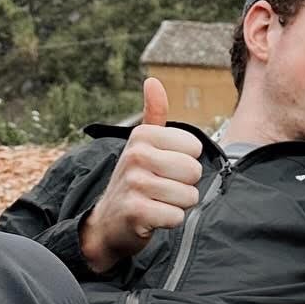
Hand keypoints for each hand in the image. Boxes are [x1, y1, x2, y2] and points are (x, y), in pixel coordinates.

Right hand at [79, 77, 203, 272]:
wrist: (109, 223)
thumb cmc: (134, 182)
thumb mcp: (141, 145)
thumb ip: (153, 115)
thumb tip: (153, 80)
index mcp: (142, 136)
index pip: (195, 148)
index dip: (186, 164)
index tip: (164, 170)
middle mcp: (136, 155)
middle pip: (194, 172)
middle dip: (184, 186)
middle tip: (162, 190)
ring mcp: (135, 184)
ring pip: (188, 196)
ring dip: (177, 205)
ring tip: (157, 203)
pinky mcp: (136, 212)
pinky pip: (176, 217)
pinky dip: (169, 222)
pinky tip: (153, 218)